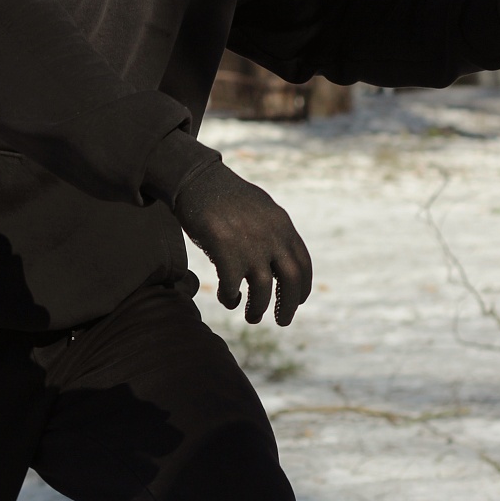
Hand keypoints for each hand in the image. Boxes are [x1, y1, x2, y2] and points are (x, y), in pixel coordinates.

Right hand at [174, 161, 311, 325]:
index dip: (303, 287)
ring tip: (252, 317)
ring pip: (263, 290)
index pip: (303, 263)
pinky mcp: (225, 250)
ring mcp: (249, 243)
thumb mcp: (260, 208)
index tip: (297, 301)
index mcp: (282, 224)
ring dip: (258, 309)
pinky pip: (232, 286)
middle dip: (289, 306)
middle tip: (283, 321)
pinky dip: (231, 298)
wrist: (196, 179)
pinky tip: (229, 299)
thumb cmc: (224, 195)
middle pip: (291, 280)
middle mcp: (271, 235)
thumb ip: (274, 231)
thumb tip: (282, 256)